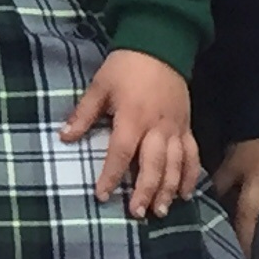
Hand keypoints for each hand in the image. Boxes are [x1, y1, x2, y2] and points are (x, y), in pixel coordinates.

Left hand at [60, 48, 200, 217]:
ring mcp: (176, 129)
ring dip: (169, 190)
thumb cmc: (125, 67)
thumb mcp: (99, 86)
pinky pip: (193, 156)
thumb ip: (84, 114)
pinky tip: (186, 194)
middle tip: (136, 213)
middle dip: (145, 192)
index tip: (101, 195)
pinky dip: (191, 176)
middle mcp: (157, 128)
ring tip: (161, 211)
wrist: (160, 46)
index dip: (110, 175)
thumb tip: (65, 137)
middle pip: (153, 166)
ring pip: (176, 166)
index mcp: (133, 118)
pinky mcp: (187, 127)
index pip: (121, 153)